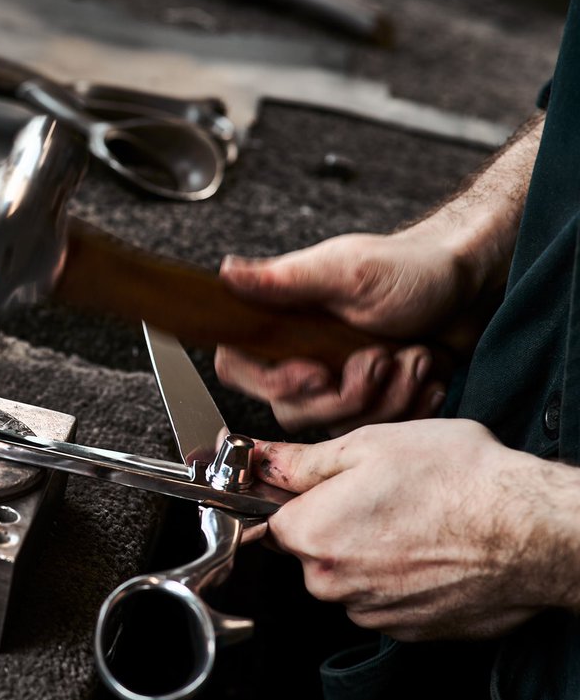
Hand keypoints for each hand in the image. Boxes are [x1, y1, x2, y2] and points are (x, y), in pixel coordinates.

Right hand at [215, 230, 482, 433]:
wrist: (472, 287)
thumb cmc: (413, 268)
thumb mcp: (349, 270)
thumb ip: (284, 279)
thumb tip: (226, 273)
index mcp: (283, 324)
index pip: (238, 368)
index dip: (274, 382)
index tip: (318, 373)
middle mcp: (302, 355)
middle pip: (292, 411)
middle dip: (349, 394)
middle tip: (382, 358)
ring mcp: (337, 383)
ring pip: (338, 425)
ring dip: (388, 397)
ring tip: (414, 356)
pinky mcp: (372, 402)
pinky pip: (376, 431)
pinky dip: (410, 407)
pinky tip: (427, 374)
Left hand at [255, 419, 578, 640]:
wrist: (532, 531)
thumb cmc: (457, 480)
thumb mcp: (368, 445)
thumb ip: (302, 461)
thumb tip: (259, 460)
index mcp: (311, 533)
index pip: (271, 517)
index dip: (296, 496)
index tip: (321, 485)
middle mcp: (332, 583)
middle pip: (309, 550)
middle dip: (334, 524)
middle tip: (382, 496)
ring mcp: (370, 611)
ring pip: (348, 577)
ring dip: (369, 553)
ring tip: (415, 522)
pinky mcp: (406, 631)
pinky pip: (383, 600)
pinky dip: (399, 580)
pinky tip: (430, 551)